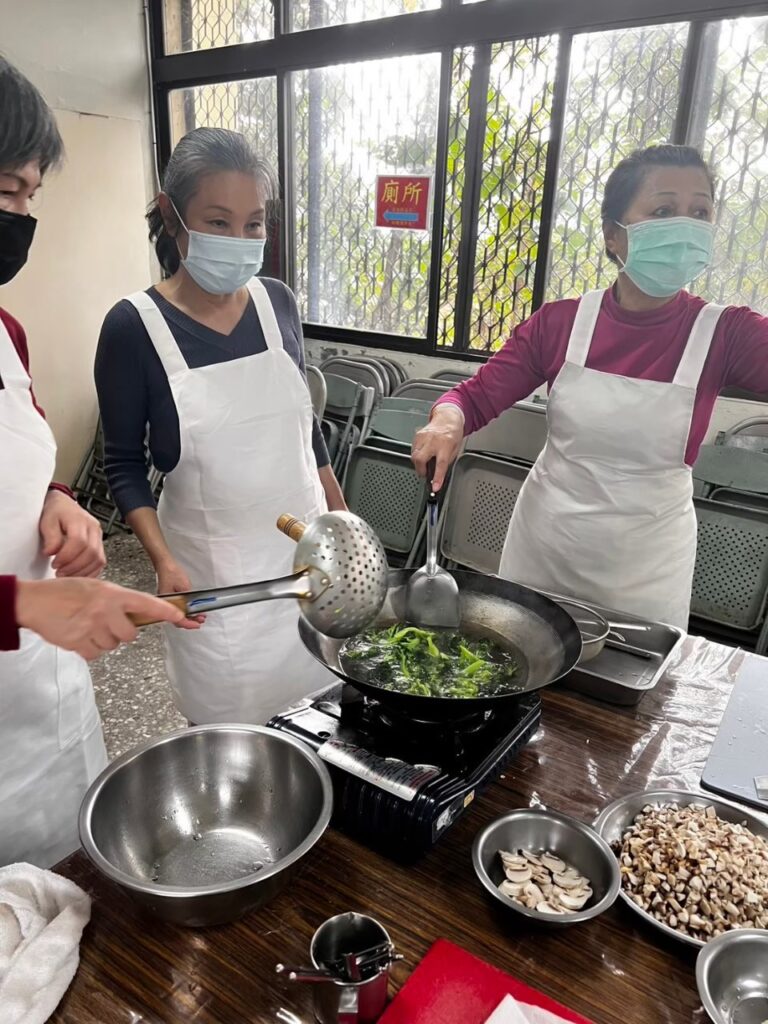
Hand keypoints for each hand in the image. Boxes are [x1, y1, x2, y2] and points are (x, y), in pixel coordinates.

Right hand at [15, 578, 190, 660]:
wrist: (35, 601)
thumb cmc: (64, 592)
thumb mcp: (95, 587)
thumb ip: (115, 600)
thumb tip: (132, 613)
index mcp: (112, 594)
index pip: (146, 603)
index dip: (165, 612)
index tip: (179, 617)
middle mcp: (105, 611)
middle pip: (130, 634)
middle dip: (121, 632)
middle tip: (107, 623)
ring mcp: (93, 628)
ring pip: (112, 645)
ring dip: (103, 640)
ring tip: (88, 626)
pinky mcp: (80, 643)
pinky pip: (96, 654)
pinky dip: (90, 649)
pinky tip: (80, 636)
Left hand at [39, 491, 105, 577]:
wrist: (64, 506)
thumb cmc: (56, 513)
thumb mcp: (47, 521)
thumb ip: (50, 537)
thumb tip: (50, 553)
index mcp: (80, 520)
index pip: (79, 541)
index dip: (67, 556)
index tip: (54, 563)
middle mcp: (93, 528)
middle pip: (91, 552)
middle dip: (74, 567)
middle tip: (59, 573)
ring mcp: (99, 537)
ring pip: (98, 559)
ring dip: (82, 571)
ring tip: (67, 575)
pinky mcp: (100, 545)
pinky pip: (100, 562)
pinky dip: (90, 572)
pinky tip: (78, 575)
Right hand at [156, 561, 204, 627]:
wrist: (164, 564)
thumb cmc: (172, 572)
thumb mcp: (185, 586)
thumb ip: (189, 598)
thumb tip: (195, 607)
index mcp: (167, 603)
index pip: (178, 620)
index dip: (189, 624)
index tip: (197, 624)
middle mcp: (165, 604)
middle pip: (177, 620)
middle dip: (190, 622)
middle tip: (200, 620)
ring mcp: (165, 602)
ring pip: (176, 615)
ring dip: (188, 617)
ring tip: (198, 616)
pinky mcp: (167, 598)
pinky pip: (176, 609)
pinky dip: (184, 611)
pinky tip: (190, 610)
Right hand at [411, 405, 463, 491]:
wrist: (447, 418)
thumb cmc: (453, 434)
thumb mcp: (456, 449)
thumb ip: (447, 461)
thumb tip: (439, 474)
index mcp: (446, 445)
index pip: (440, 465)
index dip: (437, 478)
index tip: (435, 487)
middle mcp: (433, 440)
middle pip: (420, 459)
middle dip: (421, 470)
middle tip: (425, 474)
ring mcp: (423, 437)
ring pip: (414, 456)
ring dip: (419, 464)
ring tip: (425, 463)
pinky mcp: (417, 436)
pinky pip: (413, 450)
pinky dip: (417, 456)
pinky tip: (423, 454)